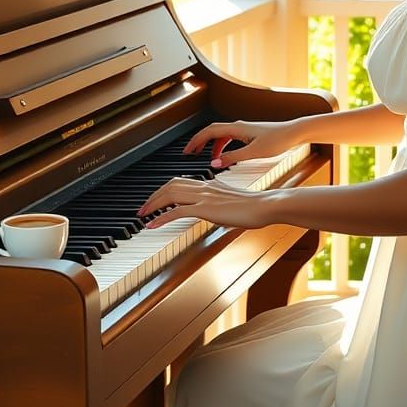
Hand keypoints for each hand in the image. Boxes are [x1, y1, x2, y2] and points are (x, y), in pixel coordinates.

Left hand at [136, 176, 276, 230]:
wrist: (265, 206)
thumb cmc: (255, 207)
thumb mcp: (234, 203)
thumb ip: (222, 204)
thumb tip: (217, 212)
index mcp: (211, 184)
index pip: (181, 182)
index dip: (165, 190)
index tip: (156, 200)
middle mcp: (205, 187)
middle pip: (170, 185)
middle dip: (153, 196)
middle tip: (143, 208)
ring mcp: (204, 196)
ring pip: (170, 194)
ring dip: (153, 204)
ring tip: (142, 215)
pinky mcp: (205, 208)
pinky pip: (177, 211)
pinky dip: (161, 217)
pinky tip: (152, 224)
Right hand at [183, 119, 300, 168]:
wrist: (295, 133)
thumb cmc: (278, 140)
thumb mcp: (253, 153)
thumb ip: (232, 158)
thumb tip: (214, 163)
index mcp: (236, 128)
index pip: (208, 132)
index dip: (195, 141)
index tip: (186, 151)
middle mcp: (238, 126)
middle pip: (211, 132)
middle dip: (199, 142)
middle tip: (190, 153)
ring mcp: (243, 130)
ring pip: (221, 136)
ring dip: (211, 146)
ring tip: (206, 158)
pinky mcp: (250, 134)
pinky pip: (229, 139)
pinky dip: (222, 147)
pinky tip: (225, 157)